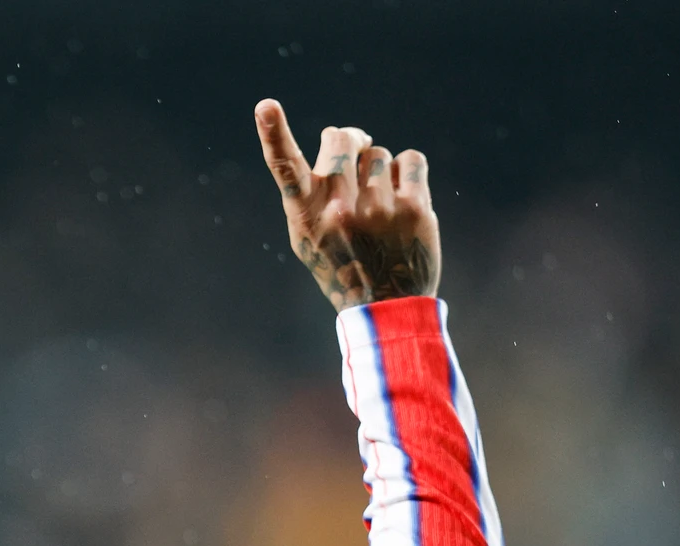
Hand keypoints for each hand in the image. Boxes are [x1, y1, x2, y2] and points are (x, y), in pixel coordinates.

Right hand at [255, 99, 439, 310]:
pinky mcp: (414, 208)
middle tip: (354, 152)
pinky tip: (402, 197)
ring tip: (379, 201)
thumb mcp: (309, 237)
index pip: (284, 169)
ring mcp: (378, 208)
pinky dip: (407, 172)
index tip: (265, 106)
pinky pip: (410, 159)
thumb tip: (340, 137)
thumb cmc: (341, 264)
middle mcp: (338, 210)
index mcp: (306, 217)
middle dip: (349, 140)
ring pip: (378, 151)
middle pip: (343, 138)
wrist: (386, 306)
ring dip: (378, 168)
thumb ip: (312, 191)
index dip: (273, 134)